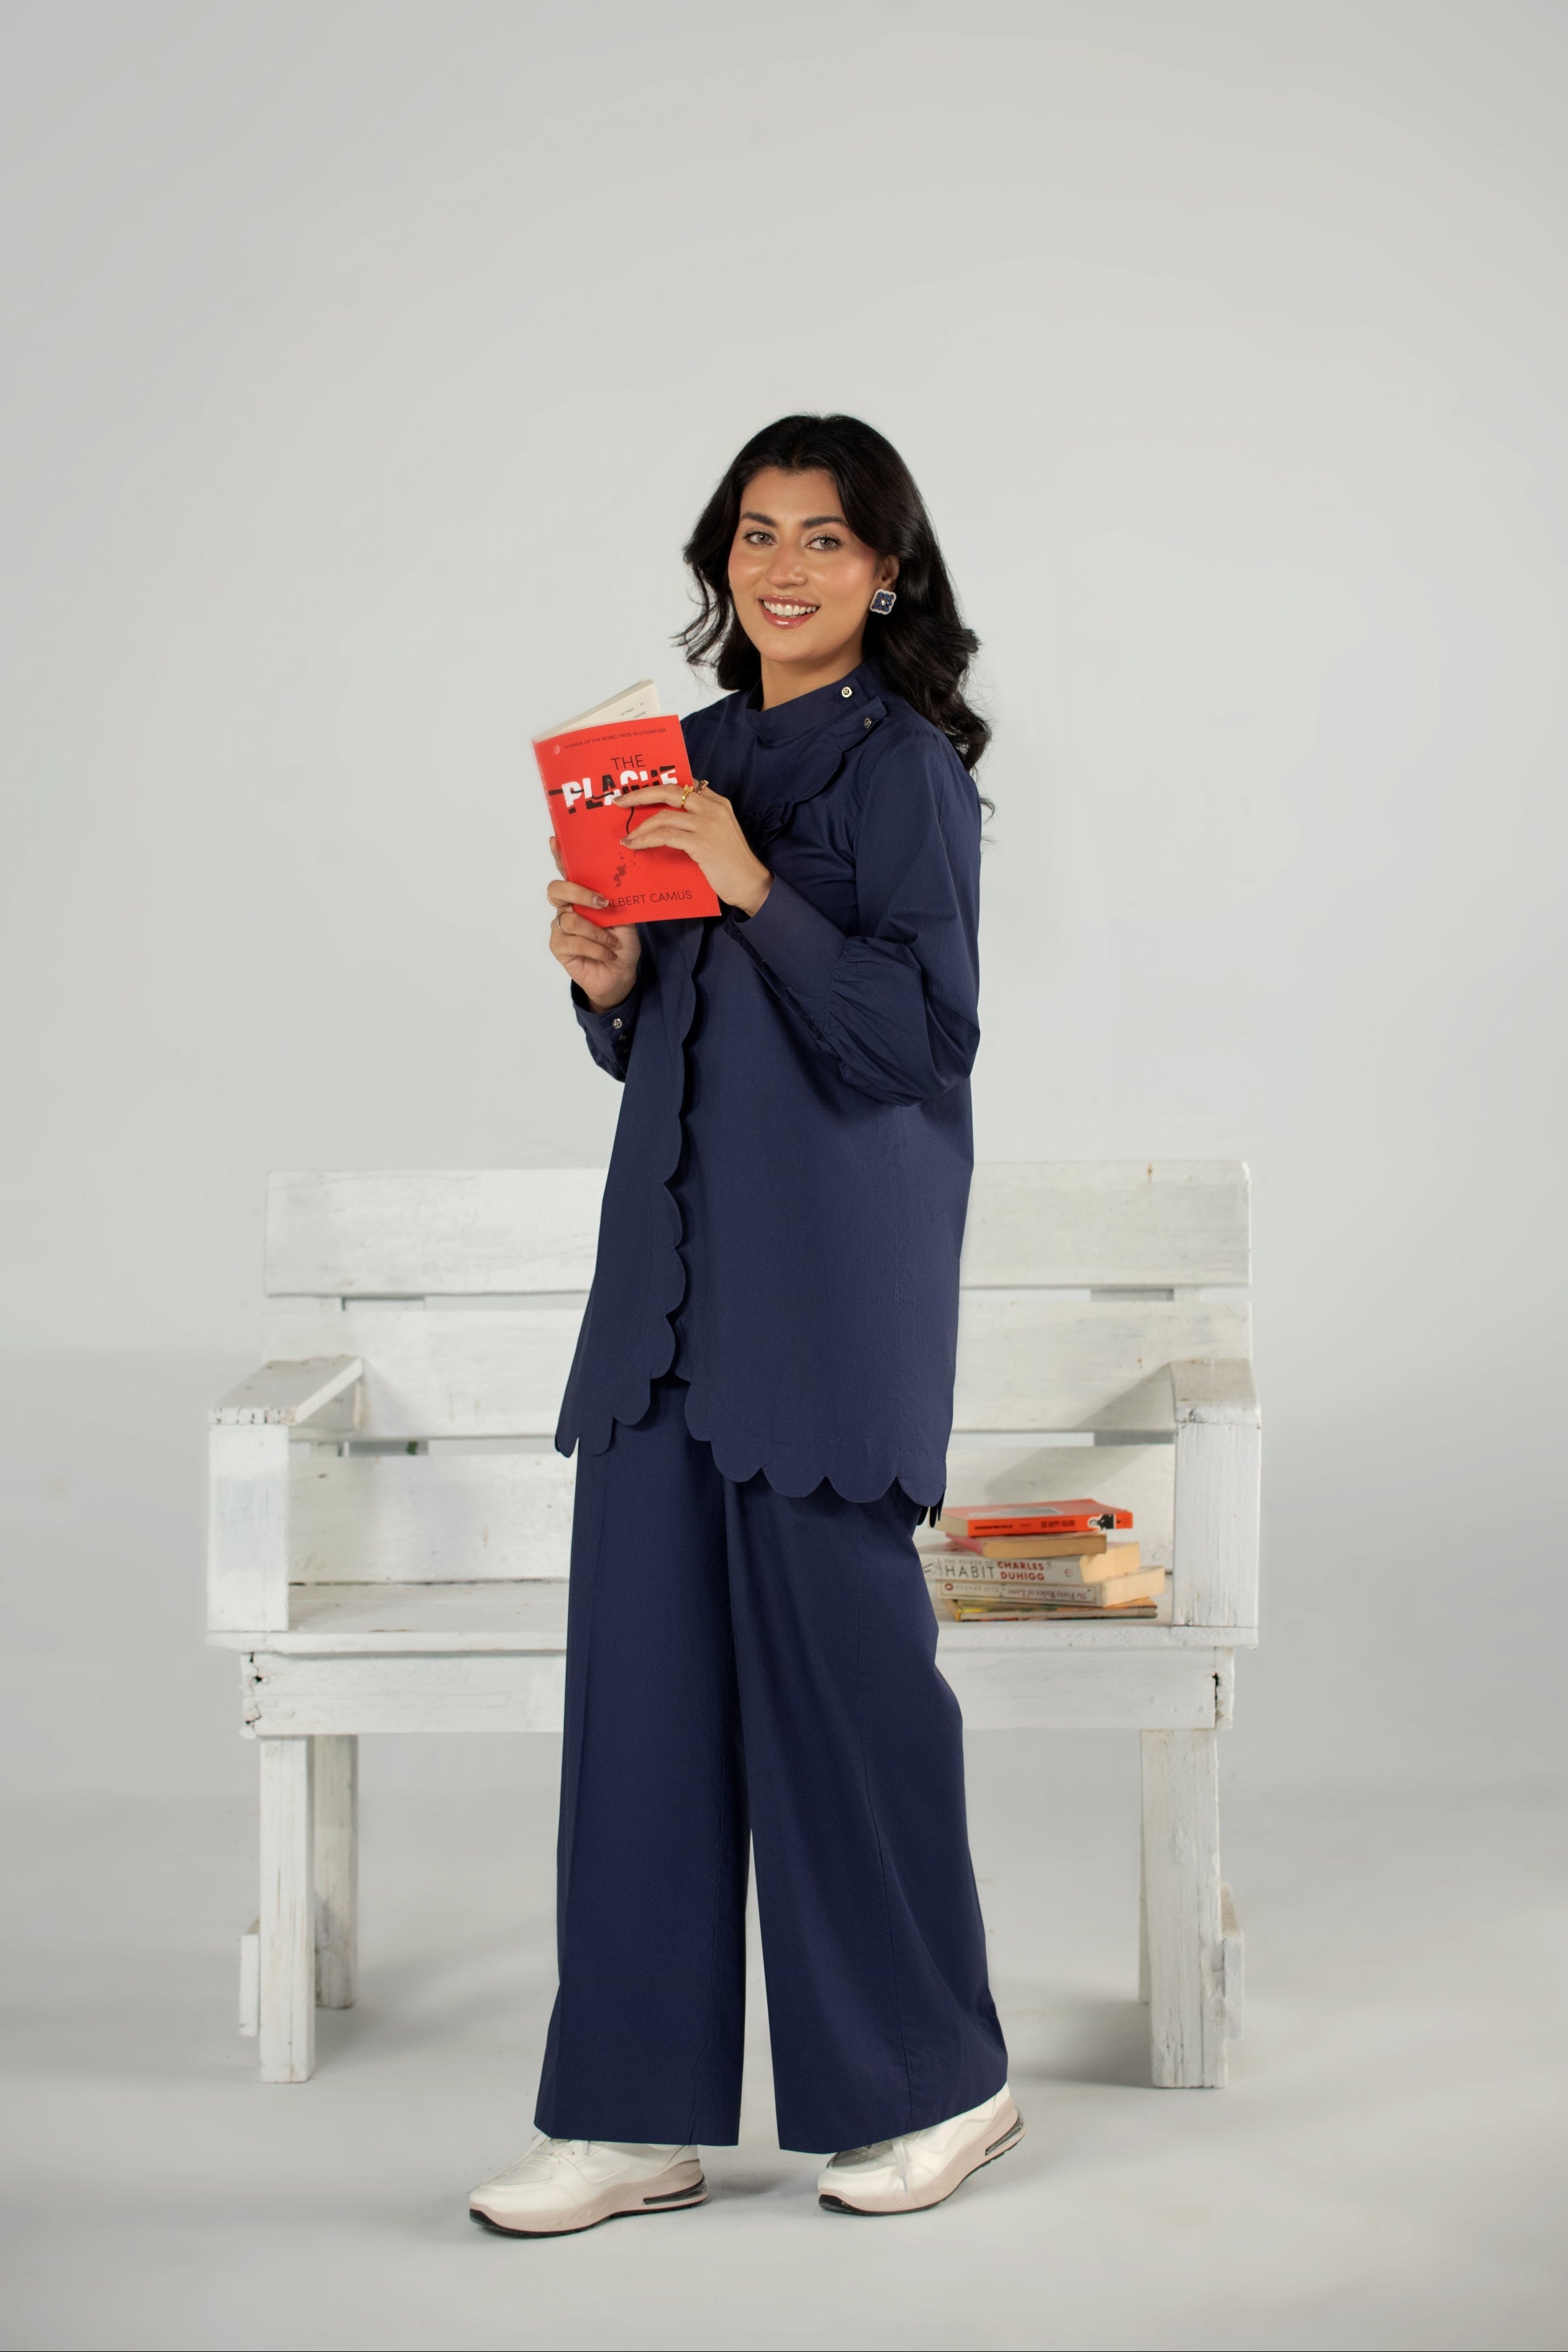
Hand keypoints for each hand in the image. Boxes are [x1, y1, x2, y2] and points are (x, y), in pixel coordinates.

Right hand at [546, 836, 641, 1010]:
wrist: (620, 973)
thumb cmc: (621, 942)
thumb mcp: (624, 916)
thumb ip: (615, 898)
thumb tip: (615, 880)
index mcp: (581, 895)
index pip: (568, 872)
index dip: (559, 856)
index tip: (555, 840)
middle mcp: (567, 907)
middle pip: (557, 889)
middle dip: (579, 892)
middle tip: (602, 902)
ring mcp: (560, 926)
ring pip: (571, 920)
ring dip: (598, 932)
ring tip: (613, 942)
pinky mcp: (558, 946)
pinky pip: (574, 942)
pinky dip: (596, 948)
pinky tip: (607, 953)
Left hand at [613, 778, 771, 915]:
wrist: (751, 883)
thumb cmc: (732, 863)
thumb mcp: (719, 833)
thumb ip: (699, 821)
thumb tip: (667, 821)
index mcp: (718, 802)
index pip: (683, 785)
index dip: (657, 787)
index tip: (637, 794)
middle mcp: (713, 808)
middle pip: (669, 791)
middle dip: (640, 795)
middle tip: (620, 802)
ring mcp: (707, 824)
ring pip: (663, 817)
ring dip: (640, 827)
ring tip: (626, 838)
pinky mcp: (701, 843)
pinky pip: (665, 836)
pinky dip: (646, 840)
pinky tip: (635, 846)